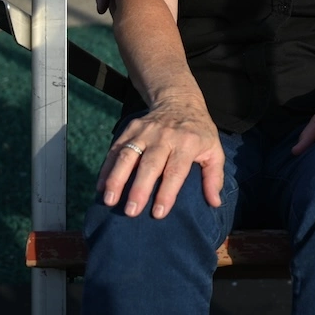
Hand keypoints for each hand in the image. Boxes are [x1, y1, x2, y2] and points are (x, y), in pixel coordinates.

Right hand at [96, 97, 223, 217]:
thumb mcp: (214, 150)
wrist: (179, 101)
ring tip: (109, 200)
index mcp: (188, 143)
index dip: (167, 193)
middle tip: (131, 212)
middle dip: (139, 189)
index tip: (158, 213)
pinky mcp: (130, 128)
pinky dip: (106, 168)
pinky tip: (101, 187)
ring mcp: (145, 131)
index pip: (176, 171)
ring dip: (117, 178)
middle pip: (150, 164)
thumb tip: (214, 203)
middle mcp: (165, 136)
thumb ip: (214, 177)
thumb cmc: (198, 133)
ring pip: (128, 155)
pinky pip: (116, 149)